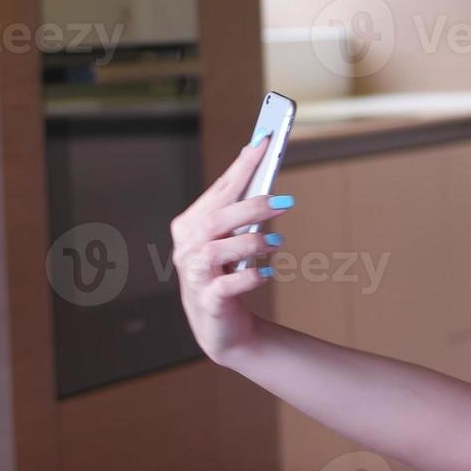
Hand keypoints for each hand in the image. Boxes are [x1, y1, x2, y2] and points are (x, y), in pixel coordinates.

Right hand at [170, 136, 291, 363]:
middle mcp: (187, 249)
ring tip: (277, 243)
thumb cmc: (227, 274)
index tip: (264, 143)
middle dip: (251, 206)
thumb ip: (242, 214)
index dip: (241, 166)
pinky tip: (265, 273)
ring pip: (217, 251)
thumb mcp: (232, 241)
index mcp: (190, 226)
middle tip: (284, 201)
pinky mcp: (208, 302)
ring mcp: (194, 277)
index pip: (218, 190)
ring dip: (251, 242)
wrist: (222, 326)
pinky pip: (226, 286)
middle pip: (216, 219)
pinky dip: (248, 277)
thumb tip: (268, 178)